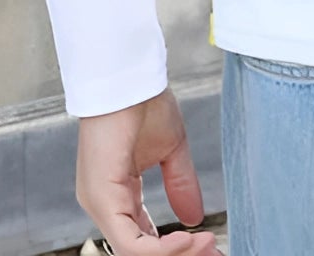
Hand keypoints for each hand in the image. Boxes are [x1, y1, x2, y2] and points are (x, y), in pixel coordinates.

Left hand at [76, 88, 219, 254]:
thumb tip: (193, 218)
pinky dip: (161, 248)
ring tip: (205, 246)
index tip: (209, 247)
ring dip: (175, 253)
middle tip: (213, 252)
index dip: (176, 249)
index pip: (145, 239)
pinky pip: (130, 242)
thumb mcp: (171, 150)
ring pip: (135, 253)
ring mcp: (100, 204)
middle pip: (141, 250)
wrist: (130, 76)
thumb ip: (180, 184)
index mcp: (118, 195)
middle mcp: (105, 206)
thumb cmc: (143, 103)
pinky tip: (187, 239)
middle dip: (180, 255)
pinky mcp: (102, 199)